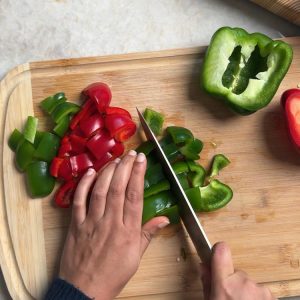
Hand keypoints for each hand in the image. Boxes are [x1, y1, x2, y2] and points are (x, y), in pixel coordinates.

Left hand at [59, 150, 169, 298]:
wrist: (84, 291)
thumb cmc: (112, 275)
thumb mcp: (136, 257)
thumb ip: (148, 234)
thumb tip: (165, 219)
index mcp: (128, 231)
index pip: (134, 196)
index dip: (138, 175)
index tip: (142, 160)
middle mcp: (110, 222)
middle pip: (118, 188)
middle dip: (126, 167)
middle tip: (132, 154)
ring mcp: (91, 222)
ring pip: (100, 190)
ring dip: (108, 171)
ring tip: (117, 159)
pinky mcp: (76, 224)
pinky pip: (79, 200)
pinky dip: (84, 184)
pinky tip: (91, 172)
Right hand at [200, 242, 275, 299]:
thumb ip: (207, 282)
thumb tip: (204, 265)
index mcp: (224, 284)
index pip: (221, 250)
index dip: (218, 250)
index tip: (215, 253)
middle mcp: (243, 282)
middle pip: (235, 271)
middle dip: (232, 280)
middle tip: (228, 296)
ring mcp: (259, 289)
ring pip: (247, 281)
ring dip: (244, 290)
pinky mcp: (270, 295)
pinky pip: (258, 289)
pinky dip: (255, 296)